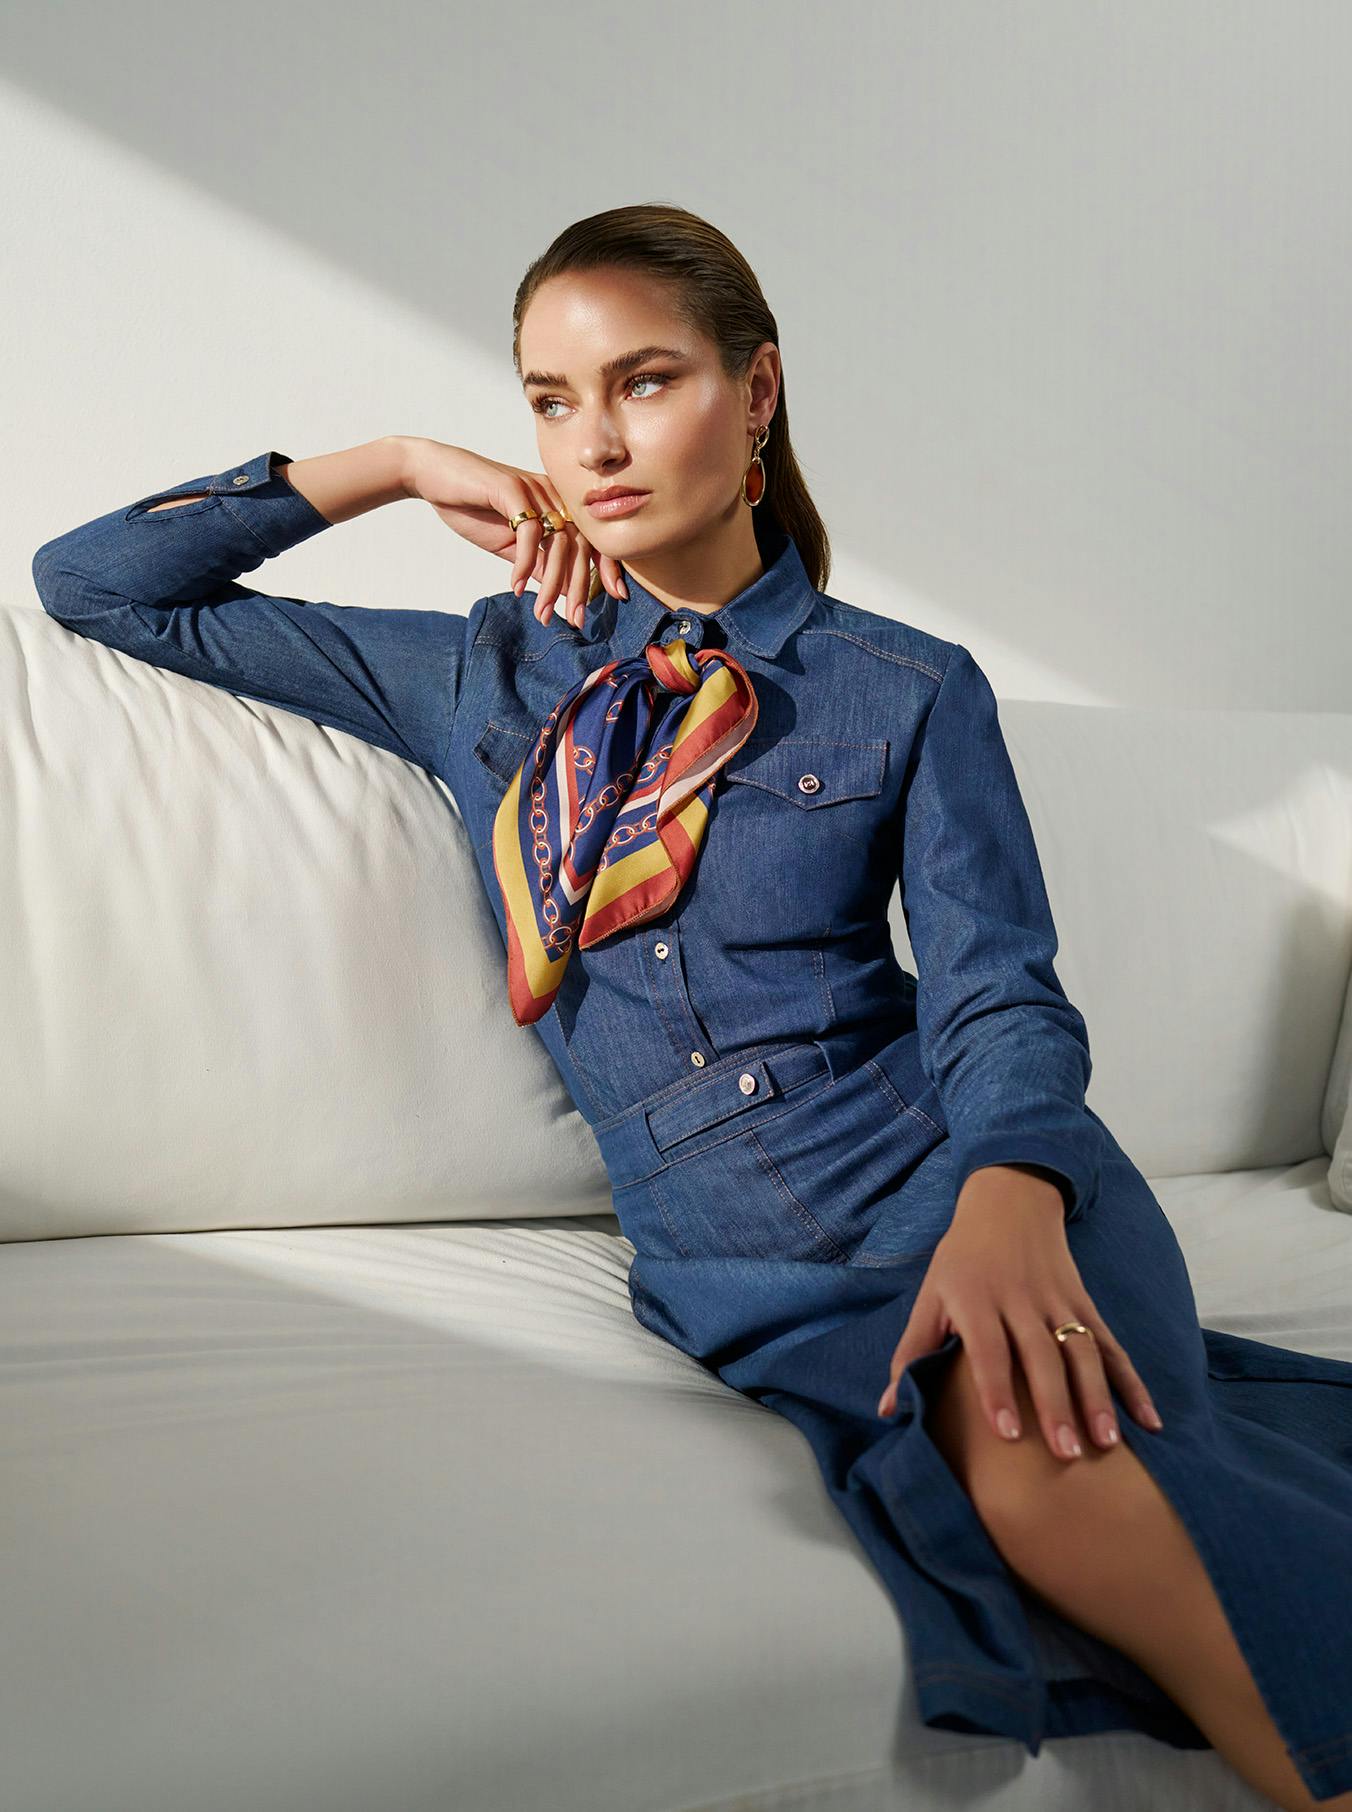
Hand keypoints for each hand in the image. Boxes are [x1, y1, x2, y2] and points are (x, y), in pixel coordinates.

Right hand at [399, 437, 627, 629]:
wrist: (432, 476)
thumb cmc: (472, 508)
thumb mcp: (510, 544)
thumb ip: (537, 562)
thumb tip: (562, 590)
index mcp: (557, 505)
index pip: (591, 538)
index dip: (607, 566)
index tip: (616, 597)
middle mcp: (553, 494)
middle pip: (581, 544)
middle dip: (582, 586)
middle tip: (576, 619)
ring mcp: (534, 490)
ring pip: (559, 543)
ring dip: (552, 584)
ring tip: (542, 613)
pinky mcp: (512, 489)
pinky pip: (530, 532)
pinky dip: (524, 564)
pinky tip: (516, 587)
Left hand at [875, 1165, 1165, 1458]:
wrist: (1009, 1200)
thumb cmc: (961, 1260)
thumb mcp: (929, 1296)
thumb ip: (912, 1352)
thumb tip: (888, 1411)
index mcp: (975, 1298)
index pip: (988, 1348)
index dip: (996, 1389)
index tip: (1007, 1434)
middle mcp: (1020, 1299)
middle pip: (1041, 1356)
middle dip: (1055, 1406)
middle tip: (1066, 1455)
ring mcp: (1058, 1300)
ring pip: (1082, 1350)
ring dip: (1097, 1397)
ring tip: (1107, 1443)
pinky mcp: (1085, 1302)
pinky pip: (1111, 1344)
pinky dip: (1132, 1381)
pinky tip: (1148, 1419)